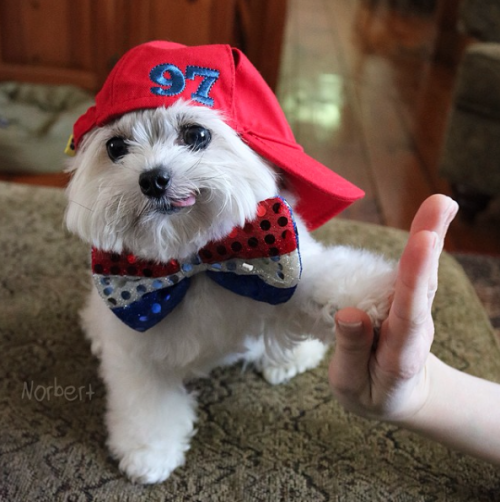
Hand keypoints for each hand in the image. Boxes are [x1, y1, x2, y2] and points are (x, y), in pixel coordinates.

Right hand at [329, 195, 458, 422]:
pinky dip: (423, 242)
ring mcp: (413, 311)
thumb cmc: (372, 392)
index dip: (413, 278)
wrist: (402, 393)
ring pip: (422, 273)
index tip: (422, 243)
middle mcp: (413, 327)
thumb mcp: (352, 387)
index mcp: (399, 354)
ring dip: (429, 235)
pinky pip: (414, 270)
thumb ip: (350, 352)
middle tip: (440, 205)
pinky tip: (430, 218)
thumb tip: (349, 312)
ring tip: (440, 202)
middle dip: (429, 244)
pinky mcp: (407, 300)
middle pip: (422, 285)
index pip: (408, 314)